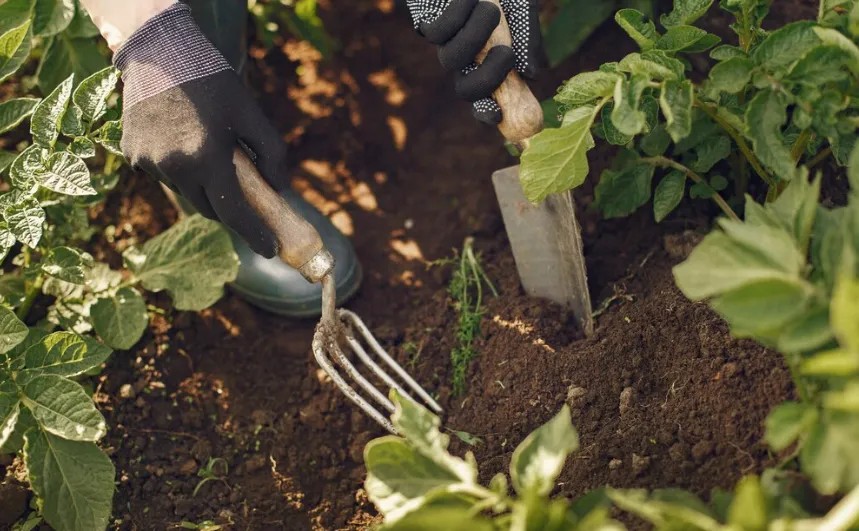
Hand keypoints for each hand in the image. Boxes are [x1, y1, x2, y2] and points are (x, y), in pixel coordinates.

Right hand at [115, 3, 287, 257]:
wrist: (160, 52)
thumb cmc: (212, 82)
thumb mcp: (250, 114)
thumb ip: (271, 153)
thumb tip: (280, 188)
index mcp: (206, 159)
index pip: (233, 213)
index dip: (254, 235)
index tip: (270, 249)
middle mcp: (173, 167)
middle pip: (209, 208)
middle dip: (231, 211)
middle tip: (249, 205)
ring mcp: (148, 162)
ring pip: (185, 192)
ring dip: (203, 186)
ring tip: (211, 157)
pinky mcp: (131, 154)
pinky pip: (163, 175)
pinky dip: (179, 170)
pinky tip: (184, 144)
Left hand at [408, 0, 540, 123]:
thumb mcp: (524, 7)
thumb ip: (529, 39)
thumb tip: (532, 75)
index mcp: (490, 62)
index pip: (486, 100)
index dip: (488, 112)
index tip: (498, 115)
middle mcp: (467, 59)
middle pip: (466, 91)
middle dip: (487, 79)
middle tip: (507, 52)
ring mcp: (446, 44)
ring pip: (453, 60)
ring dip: (475, 36)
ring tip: (491, 9)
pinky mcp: (426, 24)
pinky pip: (439, 33)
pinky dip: (458, 15)